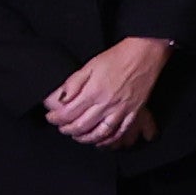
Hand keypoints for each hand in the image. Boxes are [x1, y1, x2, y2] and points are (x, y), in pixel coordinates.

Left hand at [42, 35, 173, 148]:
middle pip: (81, 126)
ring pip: (99, 133)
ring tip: (77, 135)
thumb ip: (73, 83)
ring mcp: (121, 110)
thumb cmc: (117, 57)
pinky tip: (100, 141)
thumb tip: (59, 99)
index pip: (68, 113)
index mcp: (93, 92)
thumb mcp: (90, 65)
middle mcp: (106, 104)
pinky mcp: (133, 112)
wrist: (144, 54)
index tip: (51, 117)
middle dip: (67, 129)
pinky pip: (119, 132)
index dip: (55, 118)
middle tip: (61, 127)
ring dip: (85, 138)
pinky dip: (108, 140)